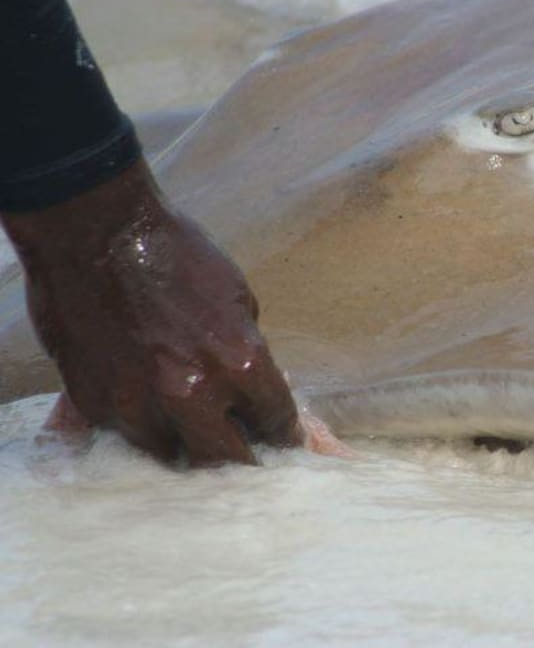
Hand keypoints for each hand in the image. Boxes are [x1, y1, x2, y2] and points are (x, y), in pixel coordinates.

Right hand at [3, 159, 302, 465]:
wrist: (97, 230)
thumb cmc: (175, 253)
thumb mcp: (236, 298)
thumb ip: (244, 350)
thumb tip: (251, 389)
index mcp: (239, 362)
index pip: (276, 420)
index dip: (281, 433)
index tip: (281, 441)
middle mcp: (193, 393)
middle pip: (226, 459)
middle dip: (239, 459)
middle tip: (242, 456)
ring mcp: (140, 403)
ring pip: (171, 454)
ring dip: (183, 444)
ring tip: (188, 432)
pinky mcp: (97, 404)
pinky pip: (127, 432)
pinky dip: (141, 425)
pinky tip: (147, 408)